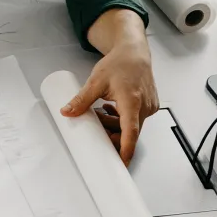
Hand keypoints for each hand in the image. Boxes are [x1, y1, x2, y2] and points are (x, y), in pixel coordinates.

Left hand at [61, 11, 158, 165]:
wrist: (134, 52)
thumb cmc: (119, 64)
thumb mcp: (95, 82)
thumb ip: (81, 100)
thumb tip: (66, 112)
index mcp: (132, 102)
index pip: (130, 133)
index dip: (125, 150)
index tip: (120, 164)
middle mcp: (144, 107)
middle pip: (128, 132)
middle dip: (110, 134)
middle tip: (94, 125)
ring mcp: (149, 107)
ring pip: (130, 126)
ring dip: (114, 125)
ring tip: (100, 111)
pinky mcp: (149, 106)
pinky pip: (134, 120)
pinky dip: (121, 119)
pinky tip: (110, 109)